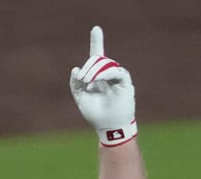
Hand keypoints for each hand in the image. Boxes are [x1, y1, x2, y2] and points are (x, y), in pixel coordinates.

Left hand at [70, 26, 135, 146]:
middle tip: (82, 78)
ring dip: (95, 70)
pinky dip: (106, 74)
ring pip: (107, 64)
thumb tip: (75, 69)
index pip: (98, 55)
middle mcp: (108, 75)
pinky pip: (117, 72)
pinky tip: (97, 80)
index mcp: (97, 76)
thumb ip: (75, 84)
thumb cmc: (95, 114)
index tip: (96, 28)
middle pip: (99, 60)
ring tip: (87, 81)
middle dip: (89, 66)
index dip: (97, 42)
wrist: (108, 127)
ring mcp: (117, 78)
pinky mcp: (125, 84)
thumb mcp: (80, 98)